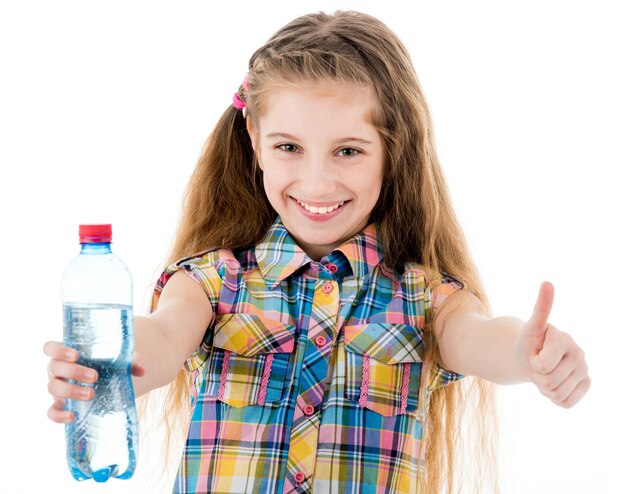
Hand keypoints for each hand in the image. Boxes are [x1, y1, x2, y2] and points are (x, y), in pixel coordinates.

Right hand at [44, 341, 145, 422]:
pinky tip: (73, 416)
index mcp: (67, 354)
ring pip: (53, 387)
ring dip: (71, 391)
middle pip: (54, 367)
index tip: (75, 355)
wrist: (107, 382)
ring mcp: (57, 387)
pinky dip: (58, 415)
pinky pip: (51, 412)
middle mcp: (57, 369)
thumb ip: (129, 362)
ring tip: (92, 394)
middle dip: (73, 372)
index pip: (50, 348)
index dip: (58, 350)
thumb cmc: (108, 365)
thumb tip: (141, 370)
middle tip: (95, 376)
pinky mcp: (60, 405)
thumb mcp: (118, 361)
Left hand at [516, 282, 590, 407]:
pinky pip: (566, 402)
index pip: (542, 365)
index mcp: (564, 338)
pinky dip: (554, 398)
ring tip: (543, 373)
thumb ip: (540, 308)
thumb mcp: (529, 327)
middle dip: (536, 376)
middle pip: (548, 381)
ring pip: (556, 394)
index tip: (534, 353)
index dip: (532, 363)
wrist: (531, 357)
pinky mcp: (586, 384)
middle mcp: (579, 353)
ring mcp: (584, 369)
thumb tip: (547, 282)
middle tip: (537, 365)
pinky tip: (554, 383)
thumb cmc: (529, 342)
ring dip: (544, 388)